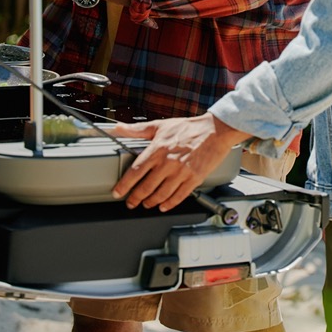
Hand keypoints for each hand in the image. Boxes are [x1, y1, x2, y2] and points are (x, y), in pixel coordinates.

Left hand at [111, 114, 247, 210]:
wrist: (215, 130)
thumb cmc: (188, 127)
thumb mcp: (159, 126)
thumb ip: (136, 129)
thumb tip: (117, 128)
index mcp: (157, 150)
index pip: (135, 172)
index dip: (124, 185)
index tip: (117, 193)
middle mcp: (167, 163)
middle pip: (146, 187)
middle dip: (136, 199)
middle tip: (131, 203)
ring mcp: (181, 172)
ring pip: (161, 195)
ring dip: (151, 203)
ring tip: (146, 204)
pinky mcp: (194, 178)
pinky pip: (179, 196)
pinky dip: (169, 204)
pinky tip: (164, 206)